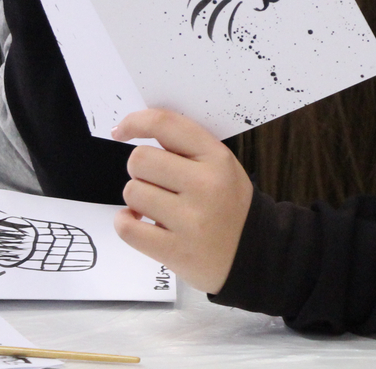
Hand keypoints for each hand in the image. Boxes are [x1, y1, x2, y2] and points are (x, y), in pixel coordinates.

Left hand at [111, 109, 253, 293]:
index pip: (165, 124)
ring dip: (136, 199)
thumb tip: (133, 130)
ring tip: (154, 207)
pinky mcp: (176, 251)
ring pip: (133, 192)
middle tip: (154, 183)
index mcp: (216, 157)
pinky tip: (139, 222)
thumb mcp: (221, 165)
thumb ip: (186, 148)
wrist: (254, 253)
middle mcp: (205, 185)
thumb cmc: (229, 204)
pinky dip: (125, 222)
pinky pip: (128, 228)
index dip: (135, 122)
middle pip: (140, 159)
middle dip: (139, 171)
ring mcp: (191, 220)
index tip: (121, 132)